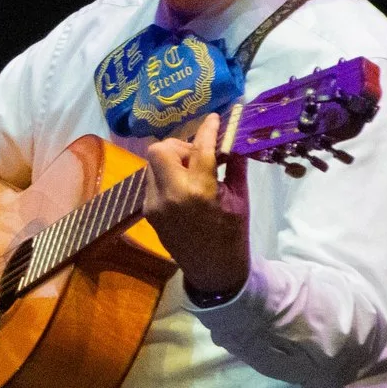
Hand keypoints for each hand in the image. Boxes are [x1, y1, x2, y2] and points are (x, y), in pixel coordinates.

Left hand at [142, 112, 250, 300]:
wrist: (212, 269)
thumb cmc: (232, 234)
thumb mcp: (240, 199)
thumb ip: (235, 166)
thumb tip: (235, 138)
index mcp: (199, 192)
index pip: (199, 149)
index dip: (207, 129)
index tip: (214, 118)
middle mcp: (170, 195)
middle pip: (160, 150)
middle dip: (179, 145)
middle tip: (198, 156)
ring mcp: (154, 203)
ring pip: (152, 164)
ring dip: (172, 160)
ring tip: (193, 171)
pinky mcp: (147, 210)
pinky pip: (151, 180)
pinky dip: (166, 175)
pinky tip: (183, 186)